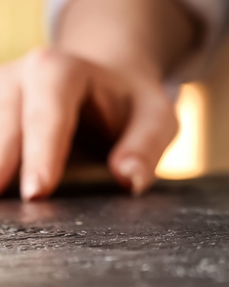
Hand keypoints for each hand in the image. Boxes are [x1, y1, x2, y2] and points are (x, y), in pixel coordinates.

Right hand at [0, 48, 177, 200]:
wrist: (103, 85)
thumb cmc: (129, 106)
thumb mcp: (156, 117)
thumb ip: (147, 144)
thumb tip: (129, 178)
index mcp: (61, 70)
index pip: (47, 113)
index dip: (42, 153)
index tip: (38, 192)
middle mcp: (18, 78)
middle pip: (4, 128)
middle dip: (3, 167)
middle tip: (7, 216)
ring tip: (7, 210)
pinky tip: (4, 200)